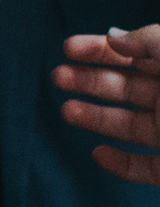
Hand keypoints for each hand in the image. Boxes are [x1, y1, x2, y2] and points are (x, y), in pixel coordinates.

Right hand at [55, 27, 159, 186]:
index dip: (99, 50)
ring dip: (95, 118)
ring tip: (66, 111)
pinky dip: (121, 165)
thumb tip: (113, 36)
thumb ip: (150, 40)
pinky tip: (99, 154)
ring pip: (128, 126)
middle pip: (125, 89)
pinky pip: (144, 169)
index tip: (67, 48)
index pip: (132, 55)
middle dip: (88, 81)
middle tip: (57, 78)